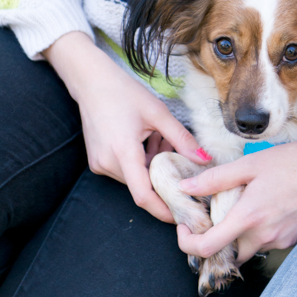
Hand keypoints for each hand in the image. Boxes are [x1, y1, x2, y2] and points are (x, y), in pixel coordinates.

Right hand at [43, 31, 208, 221]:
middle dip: (164, 176)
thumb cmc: (124, 93)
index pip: (144, 196)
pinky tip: (146, 139)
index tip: (182, 214)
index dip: (163, 209)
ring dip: (152, 166)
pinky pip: (124, 170)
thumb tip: (204, 160)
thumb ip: (182, 140)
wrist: (91, 82)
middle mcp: (108, 163)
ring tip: (159, 138)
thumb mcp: (158, 113)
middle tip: (178, 155)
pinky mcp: (97, 161)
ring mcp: (99, 164)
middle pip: (143, 185)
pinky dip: (140, 161)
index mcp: (123, 152)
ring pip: (135, 178)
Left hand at [175, 138, 296, 264]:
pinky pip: (267, 243)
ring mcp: (281, 241)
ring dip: (237, 236)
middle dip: (214, 242)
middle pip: (227, 254)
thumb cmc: (293, 161)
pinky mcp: (294, 240)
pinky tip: (262, 209)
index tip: (185, 228)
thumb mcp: (250, 163)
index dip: (188, 243)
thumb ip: (216, 179)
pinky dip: (257, 232)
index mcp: (249, 217)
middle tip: (210, 219)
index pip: (208, 248)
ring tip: (237, 209)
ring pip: (248, 249)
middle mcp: (265, 236)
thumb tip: (186, 188)